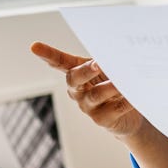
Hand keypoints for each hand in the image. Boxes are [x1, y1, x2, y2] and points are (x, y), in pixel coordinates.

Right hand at [30, 41, 167, 167]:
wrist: (128, 115)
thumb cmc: (114, 85)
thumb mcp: (110, 71)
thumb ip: (109, 63)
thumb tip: (116, 55)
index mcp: (76, 74)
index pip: (59, 62)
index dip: (47, 55)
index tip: (34, 47)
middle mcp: (77, 91)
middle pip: (74, 80)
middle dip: (84, 71)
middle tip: (97, 63)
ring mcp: (88, 107)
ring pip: (95, 95)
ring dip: (108, 87)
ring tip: (121, 82)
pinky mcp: (101, 120)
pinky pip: (113, 109)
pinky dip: (124, 102)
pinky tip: (132, 96)